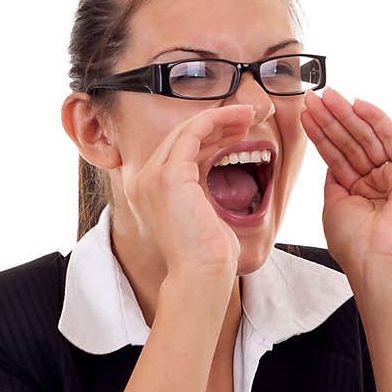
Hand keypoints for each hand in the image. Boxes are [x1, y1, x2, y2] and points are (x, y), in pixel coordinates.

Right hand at [122, 102, 257, 278]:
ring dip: (220, 118)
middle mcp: (143, 181)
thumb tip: (221, 168)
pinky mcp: (169, 174)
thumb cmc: (207, 257)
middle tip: (246, 118)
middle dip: (215, 124)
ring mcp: (152, 176)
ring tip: (248, 116)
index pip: (177, 152)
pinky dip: (218, 120)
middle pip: (180, 137)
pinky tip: (241, 120)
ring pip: (187, 130)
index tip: (236, 133)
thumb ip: (201, 189)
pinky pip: (195, 131)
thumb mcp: (201, 215)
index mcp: (147, 192)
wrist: (201, 275)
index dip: (208, 138)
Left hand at [300, 85, 391, 278]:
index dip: (321, 135)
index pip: (337, 156)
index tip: (306, 115)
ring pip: (367, 138)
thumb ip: (335, 179)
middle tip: (312, 97)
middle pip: (351, 143)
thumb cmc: (355, 244)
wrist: (379, 262)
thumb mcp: (335, 205)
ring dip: (346, 115)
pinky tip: (357, 103)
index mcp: (359, 193)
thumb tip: (331, 156)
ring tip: (327, 96)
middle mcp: (378, 183)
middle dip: (331, 119)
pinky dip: (376, 119)